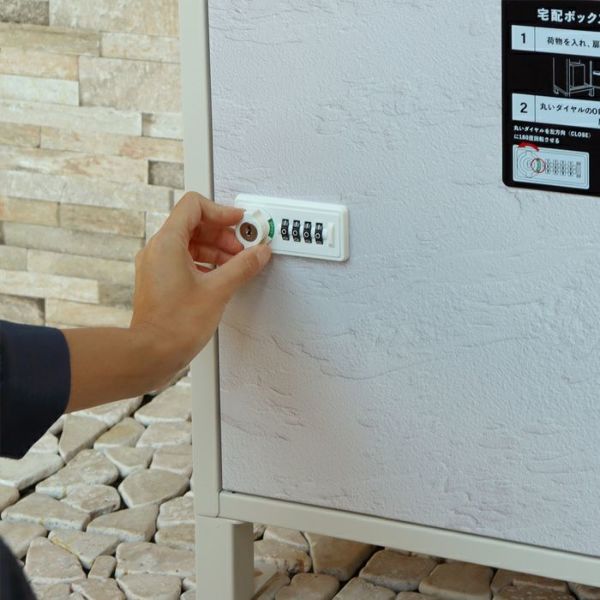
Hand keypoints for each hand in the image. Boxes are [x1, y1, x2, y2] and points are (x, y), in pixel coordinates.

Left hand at [130, 191, 271, 375]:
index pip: (194, 206)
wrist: (151, 354)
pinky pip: (184, 260)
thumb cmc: (174, 325)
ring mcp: (156, 266)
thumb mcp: (218, 290)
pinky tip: (222, 278)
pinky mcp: (159, 282)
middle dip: (223, 234)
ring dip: (216, 250)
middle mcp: (157, 250)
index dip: (221, 211)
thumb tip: (259, 253)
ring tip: (237, 265)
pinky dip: (205, 263)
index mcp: (167, 243)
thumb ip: (243, 267)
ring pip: (190, 244)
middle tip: (244, 248)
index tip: (240, 222)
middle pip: (194, 225)